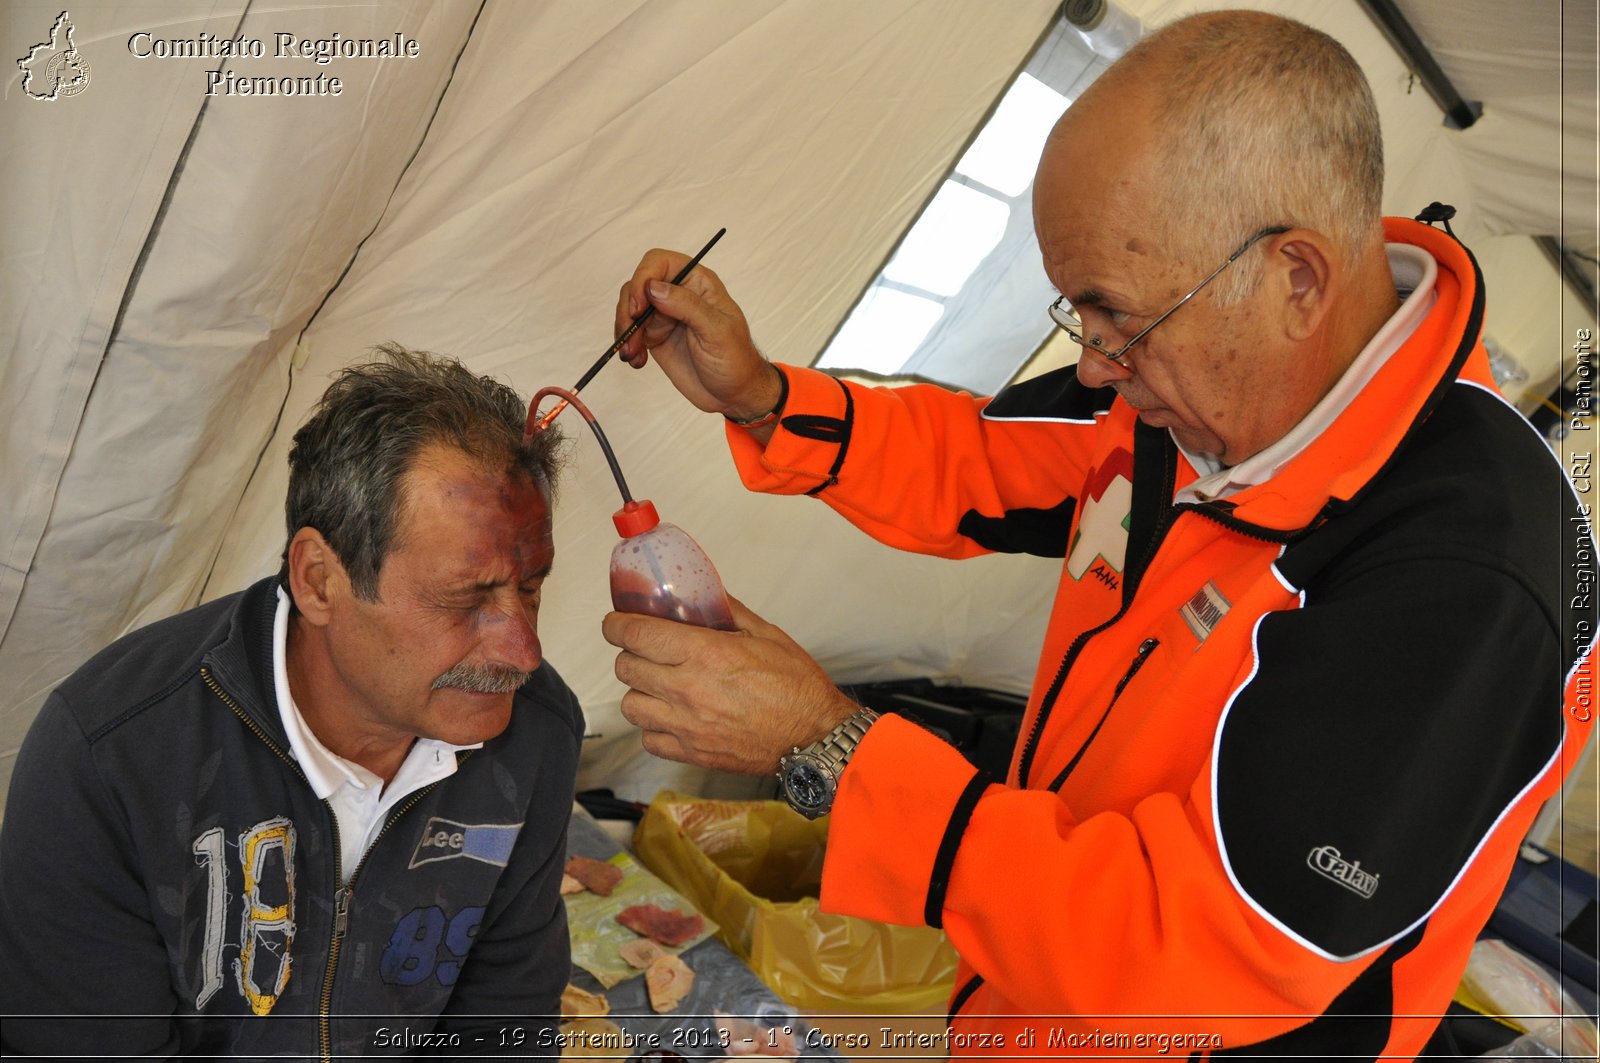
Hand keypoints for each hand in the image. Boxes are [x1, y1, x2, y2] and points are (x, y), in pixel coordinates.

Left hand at [601, 596, 858, 773]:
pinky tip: (671, 715)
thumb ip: (728, 612)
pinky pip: (649, 739)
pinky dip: (653, 726)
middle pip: (626, 668)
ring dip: (639, 690)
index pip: (635, 635)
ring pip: (630, 705)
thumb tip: (704, 595)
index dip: (617, 625)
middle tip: (646, 649)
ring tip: (658, 684)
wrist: (813, 737)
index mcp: (705, 654)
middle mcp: (688, 690)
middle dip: (630, 653)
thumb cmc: (797, 687)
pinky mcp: (691, 753)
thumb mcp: (766, 634)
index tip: (616, 622)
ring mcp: (686, 726)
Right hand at [615, 249, 782, 422]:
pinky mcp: (655, 335)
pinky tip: (636, 360)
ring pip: (629, 308)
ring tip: (631, 354)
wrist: (734, 393)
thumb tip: (654, 287)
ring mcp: (664, 314)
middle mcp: (678, 293)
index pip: (660, 262)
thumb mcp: (717, 331)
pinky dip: (627, 344)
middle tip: (630, 336)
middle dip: (628, 309)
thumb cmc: (736, 359)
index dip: (643, 278)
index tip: (638, 307)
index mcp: (697, 283)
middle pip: (638, 284)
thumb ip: (687, 305)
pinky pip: (631, 331)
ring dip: (624, 329)